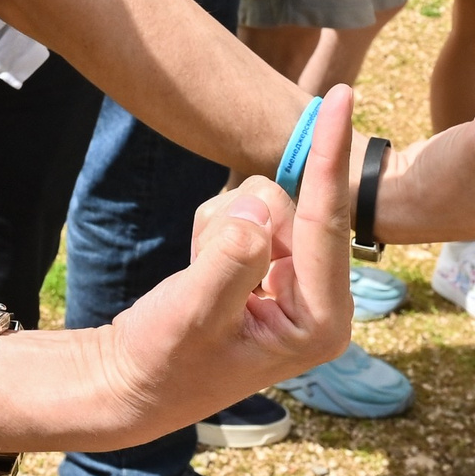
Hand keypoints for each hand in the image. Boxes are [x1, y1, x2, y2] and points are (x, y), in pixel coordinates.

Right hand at [105, 89, 354, 434]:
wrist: (132, 380)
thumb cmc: (163, 360)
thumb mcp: (192, 314)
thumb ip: (231, 259)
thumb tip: (261, 209)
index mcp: (322, 321)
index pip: (326, 222)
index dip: (329, 154)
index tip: (342, 94)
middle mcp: (322, 299)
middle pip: (291, 204)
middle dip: (238, 219)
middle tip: (201, 269)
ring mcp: (300, 281)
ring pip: (266, 201)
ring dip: (221, 226)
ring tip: (200, 280)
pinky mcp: (276, 266)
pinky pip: (249, 211)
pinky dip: (215, 230)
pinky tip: (204, 272)